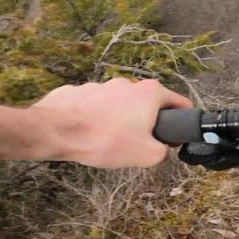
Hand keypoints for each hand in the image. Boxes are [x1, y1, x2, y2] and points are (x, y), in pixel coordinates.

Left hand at [0, 78, 191, 167]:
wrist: (56, 131)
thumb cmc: (106, 140)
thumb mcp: (147, 155)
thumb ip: (162, 152)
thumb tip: (161, 150)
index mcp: (149, 93)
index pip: (178, 102)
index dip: (182, 120)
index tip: (175, 135)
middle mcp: (127, 84)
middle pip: (146, 103)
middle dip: (145, 121)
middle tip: (138, 142)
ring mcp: (100, 85)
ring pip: (118, 104)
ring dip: (118, 120)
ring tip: (107, 141)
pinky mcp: (77, 92)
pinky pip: (93, 107)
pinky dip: (94, 119)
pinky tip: (87, 135)